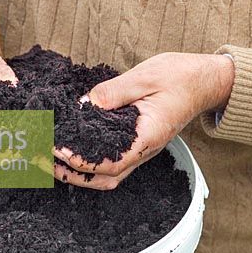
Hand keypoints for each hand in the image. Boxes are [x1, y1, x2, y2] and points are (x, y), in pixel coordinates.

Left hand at [54, 52, 233, 189]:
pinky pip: (115, 160)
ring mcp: (144, 147)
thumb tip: (83, 105)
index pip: (111, 162)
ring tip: (55, 160)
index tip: (58, 151)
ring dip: (82, 173)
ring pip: (110, 174)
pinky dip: (93, 161)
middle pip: (107, 177)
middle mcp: (146, 149)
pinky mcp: (141, 140)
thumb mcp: (143, 77)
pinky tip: (77, 148)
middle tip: (46, 161)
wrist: (205, 79)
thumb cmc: (179, 76)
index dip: (82, 161)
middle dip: (75, 175)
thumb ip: (112, 93)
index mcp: (148, 136)